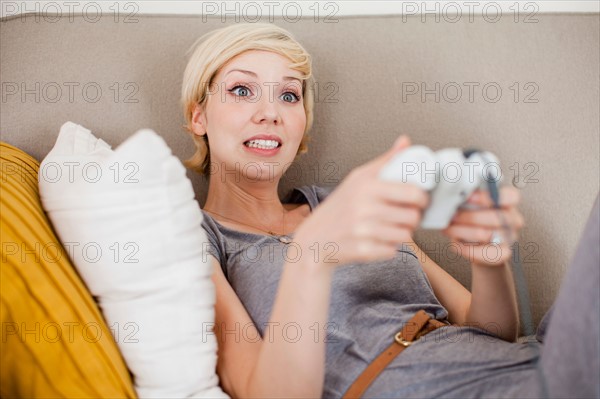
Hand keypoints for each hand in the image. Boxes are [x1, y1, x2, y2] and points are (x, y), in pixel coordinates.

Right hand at [293, 135, 428, 266]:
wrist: (315, 239)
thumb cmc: (339, 207)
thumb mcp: (358, 179)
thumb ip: (386, 161)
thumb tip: (405, 141)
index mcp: (367, 186)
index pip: (414, 193)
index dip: (422, 198)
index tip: (418, 200)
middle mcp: (364, 207)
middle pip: (413, 216)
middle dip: (413, 218)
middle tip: (404, 216)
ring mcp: (363, 230)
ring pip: (405, 235)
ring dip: (401, 233)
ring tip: (389, 227)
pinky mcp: (363, 250)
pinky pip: (392, 251)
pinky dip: (388, 248)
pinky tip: (376, 240)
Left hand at [442, 186, 523, 265]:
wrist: (477, 245)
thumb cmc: (473, 219)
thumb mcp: (472, 205)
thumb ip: (469, 198)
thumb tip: (455, 195)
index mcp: (508, 202)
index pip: (511, 197)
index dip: (488, 197)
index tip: (468, 197)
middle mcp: (513, 219)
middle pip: (495, 217)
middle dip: (468, 216)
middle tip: (452, 215)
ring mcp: (510, 237)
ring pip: (485, 234)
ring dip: (462, 231)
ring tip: (448, 228)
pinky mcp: (504, 254)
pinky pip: (485, 253)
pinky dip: (466, 248)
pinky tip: (455, 243)